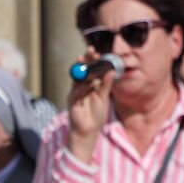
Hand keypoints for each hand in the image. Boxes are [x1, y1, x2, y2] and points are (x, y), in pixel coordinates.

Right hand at [65, 46, 115, 163]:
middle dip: (86, 60)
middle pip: (81, 70)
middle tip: (90, 52)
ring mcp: (75, 92)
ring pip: (78, 78)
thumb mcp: (104, 98)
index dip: (92, 60)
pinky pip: (77, 91)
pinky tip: (90, 84)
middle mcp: (80, 86)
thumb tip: (112, 70)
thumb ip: (106, 85)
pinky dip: (84, 87)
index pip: (90, 69)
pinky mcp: (71, 100)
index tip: (96, 52)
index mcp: (89, 84)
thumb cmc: (96, 115)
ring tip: (93, 65)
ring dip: (85, 71)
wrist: (88, 131)